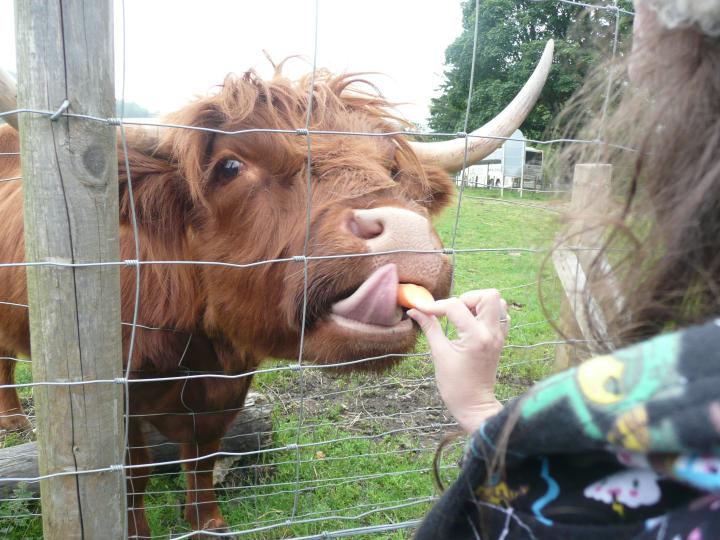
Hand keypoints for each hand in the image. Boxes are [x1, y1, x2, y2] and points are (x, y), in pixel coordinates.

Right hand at [407, 289, 508, 432]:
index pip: (455, 306)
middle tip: (452, 312)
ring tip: (463, 317)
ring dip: (478, 304)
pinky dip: (487, 313)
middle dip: (467, 297)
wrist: (474, 405)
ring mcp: (499, 336)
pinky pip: (501, 315)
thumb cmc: (455, 385)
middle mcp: (492, 333)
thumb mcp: (439, 354)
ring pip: (498, 302)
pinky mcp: (500, 340)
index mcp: (476, 337)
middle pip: (488, 295)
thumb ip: (429, 327)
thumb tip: (414, 311)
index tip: (421, 309)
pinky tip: (472, 324)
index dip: (435, 305)